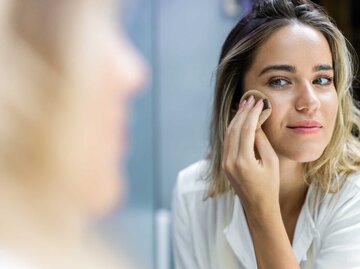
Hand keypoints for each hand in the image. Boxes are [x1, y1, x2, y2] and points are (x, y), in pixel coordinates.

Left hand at [222, 95, 279, 211]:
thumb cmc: (269, 185)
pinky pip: (227, 142)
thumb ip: (261, 141)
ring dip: (236, 118)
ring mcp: (225, 163)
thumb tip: (255, 123)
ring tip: (244, 105)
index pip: (245, 130)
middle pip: (234, 129)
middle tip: (250, 98)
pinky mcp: (224, 164)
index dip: (252, 114)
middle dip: (242, 112)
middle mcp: (230, 161)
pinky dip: (232, 129)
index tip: (258, 102)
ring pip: (228, 134)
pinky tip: (238, 120)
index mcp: (243, 162)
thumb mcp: (271, 161)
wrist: (258, 206)